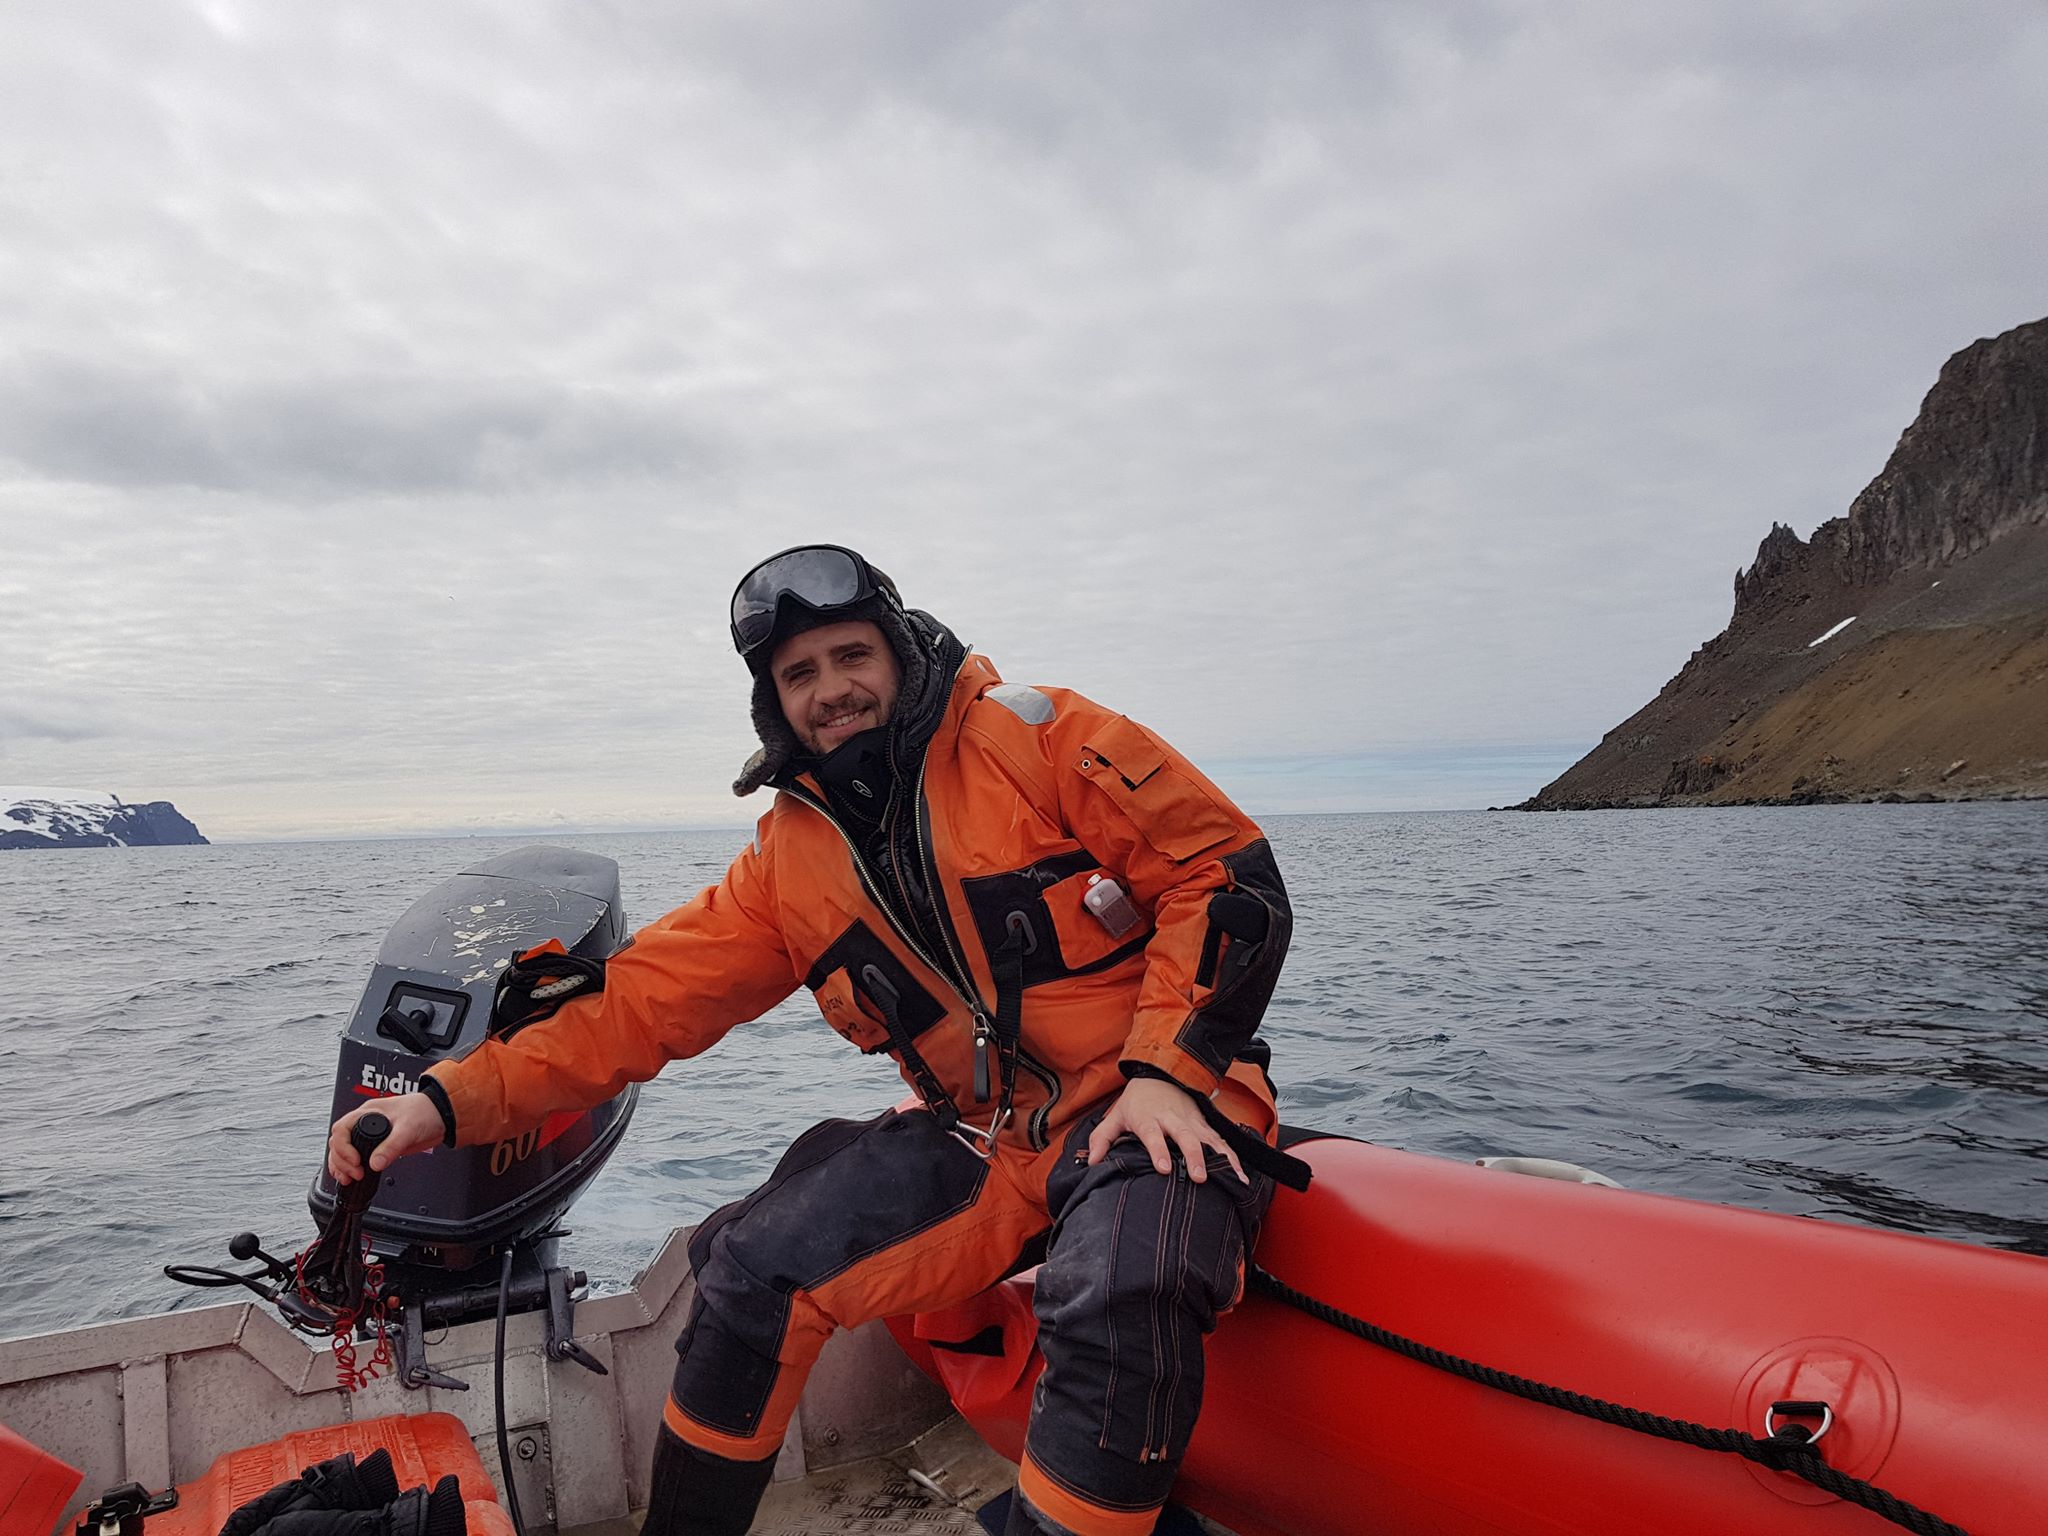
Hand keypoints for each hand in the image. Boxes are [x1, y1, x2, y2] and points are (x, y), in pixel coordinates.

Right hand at [326, 1092, 445, 1183]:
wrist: (441, 1115)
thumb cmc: (426, 1111)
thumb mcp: (408, 1129)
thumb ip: (391, 1146)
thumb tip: (375, 1164)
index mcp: (368, 1112)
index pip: (342, 1129)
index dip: (343, 1147)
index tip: (355, 1161)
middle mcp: (365, 1122)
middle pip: (338, 1141)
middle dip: (341, 1160)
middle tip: (355, 1174)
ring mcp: (369, 1135)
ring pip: (343, 1150)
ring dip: (341, 1166)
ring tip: (349, 1179)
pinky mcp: (377, 1146)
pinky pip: (355, 1157)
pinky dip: (349, 1167)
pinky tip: (351, 1177)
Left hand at [1085, 1075, 1244, 1183]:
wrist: (1160, 1074)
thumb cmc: (1136, 1101)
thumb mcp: (1115, 1116)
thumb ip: (1101, 1138)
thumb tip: (1092, 1161)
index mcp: (1148, 1118)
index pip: (1153, 1134)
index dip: (1158, 1150)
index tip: (1163, 1168)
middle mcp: (1172, 1119)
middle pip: (1185, 1136)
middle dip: (1194, 1156)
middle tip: (1200, 1177)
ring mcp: (1191, 1121)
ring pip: (1208, 1139)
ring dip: (1221, 1159)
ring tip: (1233, 1179)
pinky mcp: (1205, 1125)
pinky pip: (1221, 1142)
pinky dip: (1233, 1158)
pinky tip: (1242, 1176)